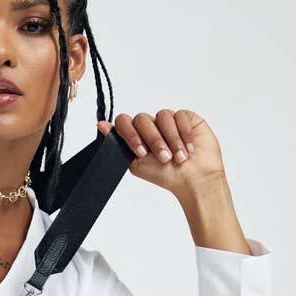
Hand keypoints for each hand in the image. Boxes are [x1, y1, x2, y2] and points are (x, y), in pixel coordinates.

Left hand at [98, 109, 224, 197]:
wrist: (194, 179)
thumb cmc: (166, 176)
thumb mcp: (137, 164)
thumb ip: (120, 146)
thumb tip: (101, 125)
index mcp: (137, 136)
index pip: (124, 122)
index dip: (130, 134)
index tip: (141, 152)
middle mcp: (151, 126)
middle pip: (142, 119)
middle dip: (153, 140)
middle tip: (164, 158)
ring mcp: (168, 121)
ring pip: (163, 116)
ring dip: (171, 139)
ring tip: (179, 157)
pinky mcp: (186, 117)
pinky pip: (180, 116)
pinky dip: (184, 134)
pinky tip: (189, 149)